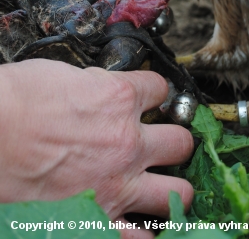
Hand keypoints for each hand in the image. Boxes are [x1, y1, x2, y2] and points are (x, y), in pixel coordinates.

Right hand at [0, 59, 193, 234]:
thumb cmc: (17, 102)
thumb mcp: (64, 76)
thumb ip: (96, 87)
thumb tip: (102, 90)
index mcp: (120, 99)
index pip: (160, 89)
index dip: (155, 92)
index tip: (151, 98)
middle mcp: (128, 141)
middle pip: (181, 141)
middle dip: (174, 140)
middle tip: (163, 144)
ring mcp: (119, 184)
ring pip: (179, 192)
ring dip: (174, 188)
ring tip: (163, 186)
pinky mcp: (99, 218)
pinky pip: (141, 237)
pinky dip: (144, 232)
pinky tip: (141, 225)